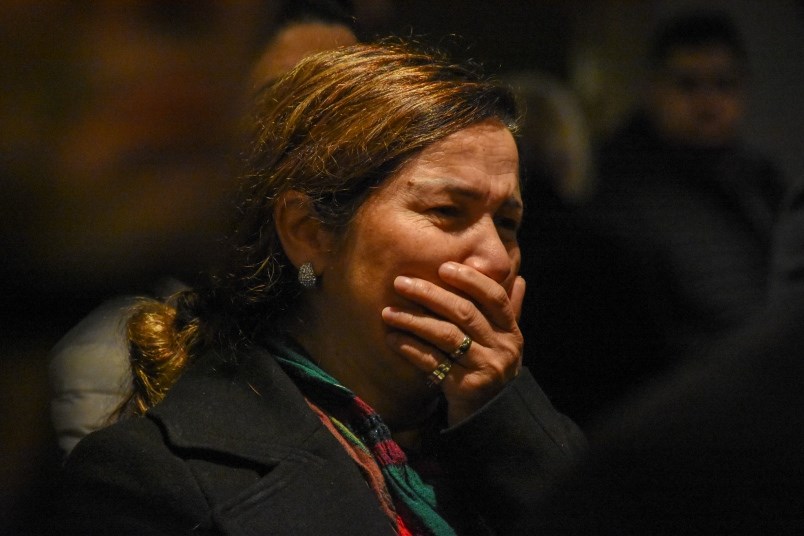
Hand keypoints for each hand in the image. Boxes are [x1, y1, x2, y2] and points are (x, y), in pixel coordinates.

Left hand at [381, 261, 525, 424]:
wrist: (492, 422)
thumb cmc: (492, 374)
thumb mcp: (505, 343)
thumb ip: (509, 310)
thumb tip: (517, 276)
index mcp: (512, 332)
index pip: (494, 297)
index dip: (469, 280)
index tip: (442, 267)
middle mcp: (503, 348)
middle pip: (464, 312)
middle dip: (429, 294)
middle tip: (400, 282)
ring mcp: (486, 368)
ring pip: (445, 335)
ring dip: (413, 320)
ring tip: (387, 312)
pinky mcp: (466, 388)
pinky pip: (433, 361)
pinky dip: (410, 348)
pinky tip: (392, 339)